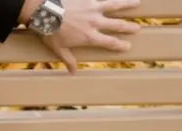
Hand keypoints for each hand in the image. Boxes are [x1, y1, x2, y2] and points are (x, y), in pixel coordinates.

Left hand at [20, 0, 141, 72]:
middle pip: (117, 25)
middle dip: (128, 27)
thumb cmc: (50, 31)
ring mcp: (93, 8)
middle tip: (137, 28)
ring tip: (137, 3)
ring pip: (115, 5)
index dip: (120, 45)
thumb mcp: (59, 49)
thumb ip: (68, 60)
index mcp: (89, 36)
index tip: (127, 46)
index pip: (109, 42)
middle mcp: (95, 22)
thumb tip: (73, 72)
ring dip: (127, 4)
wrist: (44, 11)